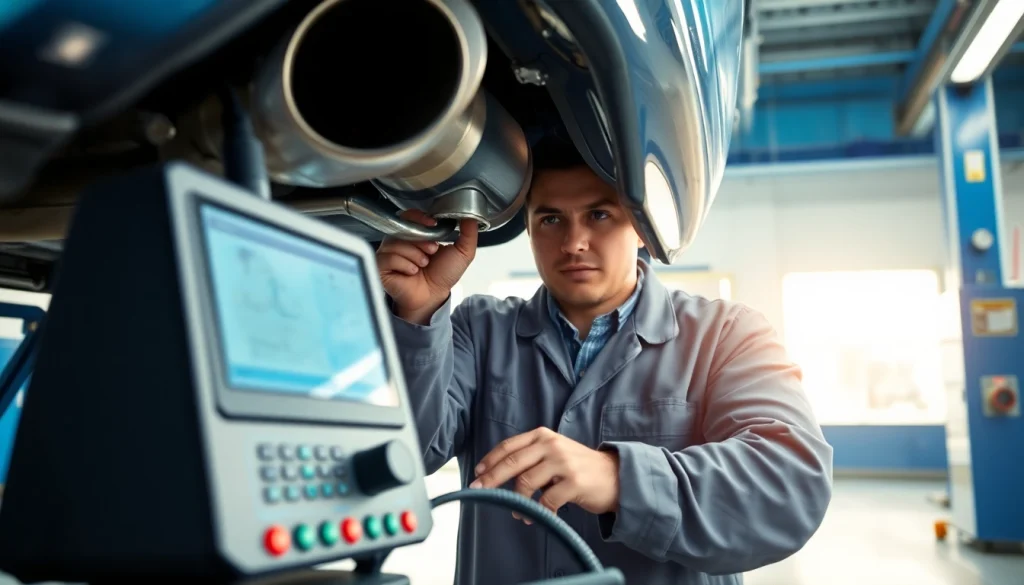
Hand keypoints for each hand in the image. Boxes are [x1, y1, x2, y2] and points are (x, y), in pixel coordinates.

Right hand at [376, 210, 477, 323]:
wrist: (433, 297)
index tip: (432, 224)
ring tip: (422, 265)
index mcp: (415, 234)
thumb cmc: (442, 275)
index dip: (419, 218)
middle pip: (402, 228)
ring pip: (396, 243)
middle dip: (421, 240)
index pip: (410, 216)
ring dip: (415, 255)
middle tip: (432, 251)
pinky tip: (411, 272)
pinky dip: (405, 265)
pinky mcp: (380, 266)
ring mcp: (388, 252)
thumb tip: (471, 216)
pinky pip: (388, 258)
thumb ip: (468, 233)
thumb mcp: (462, 252)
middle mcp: (399, 241)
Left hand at [470, 427, 620, 521]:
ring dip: (518, 502)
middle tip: (478, 491)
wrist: (616, 476)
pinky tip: (541, 516)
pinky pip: (546, 501)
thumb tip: (497, 472)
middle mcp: (551, 445)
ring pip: (525, 483)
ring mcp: (562, 463)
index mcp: (543, 436)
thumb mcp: (554, 453)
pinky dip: (539, 512)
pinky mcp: (573, 482)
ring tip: (519, 514)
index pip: (508, 446)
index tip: (477, 473)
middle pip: (511, 462)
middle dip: (491, 479)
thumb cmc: (579, 467)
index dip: (490, 460)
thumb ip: (531, 457)